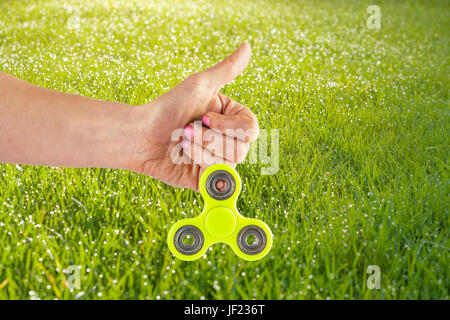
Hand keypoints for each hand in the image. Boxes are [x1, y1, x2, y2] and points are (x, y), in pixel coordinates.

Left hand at [128, 42, 258, 190]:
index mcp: (231, 119)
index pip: (251, 129)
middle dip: (211, 137)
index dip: (230, 126)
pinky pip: (216, 175)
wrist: (140, 134)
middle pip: (242, 148)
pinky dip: (199, 162)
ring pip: (229, 161)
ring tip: (182, 141)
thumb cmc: (167, 106)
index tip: (204, 116)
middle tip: (187, 129)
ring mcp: (218, 161)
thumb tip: (247, 46)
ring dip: (201, 148)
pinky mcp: (206, 178)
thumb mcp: (200, 85)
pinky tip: (183, 155)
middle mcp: (228, 141)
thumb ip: (228, 69)